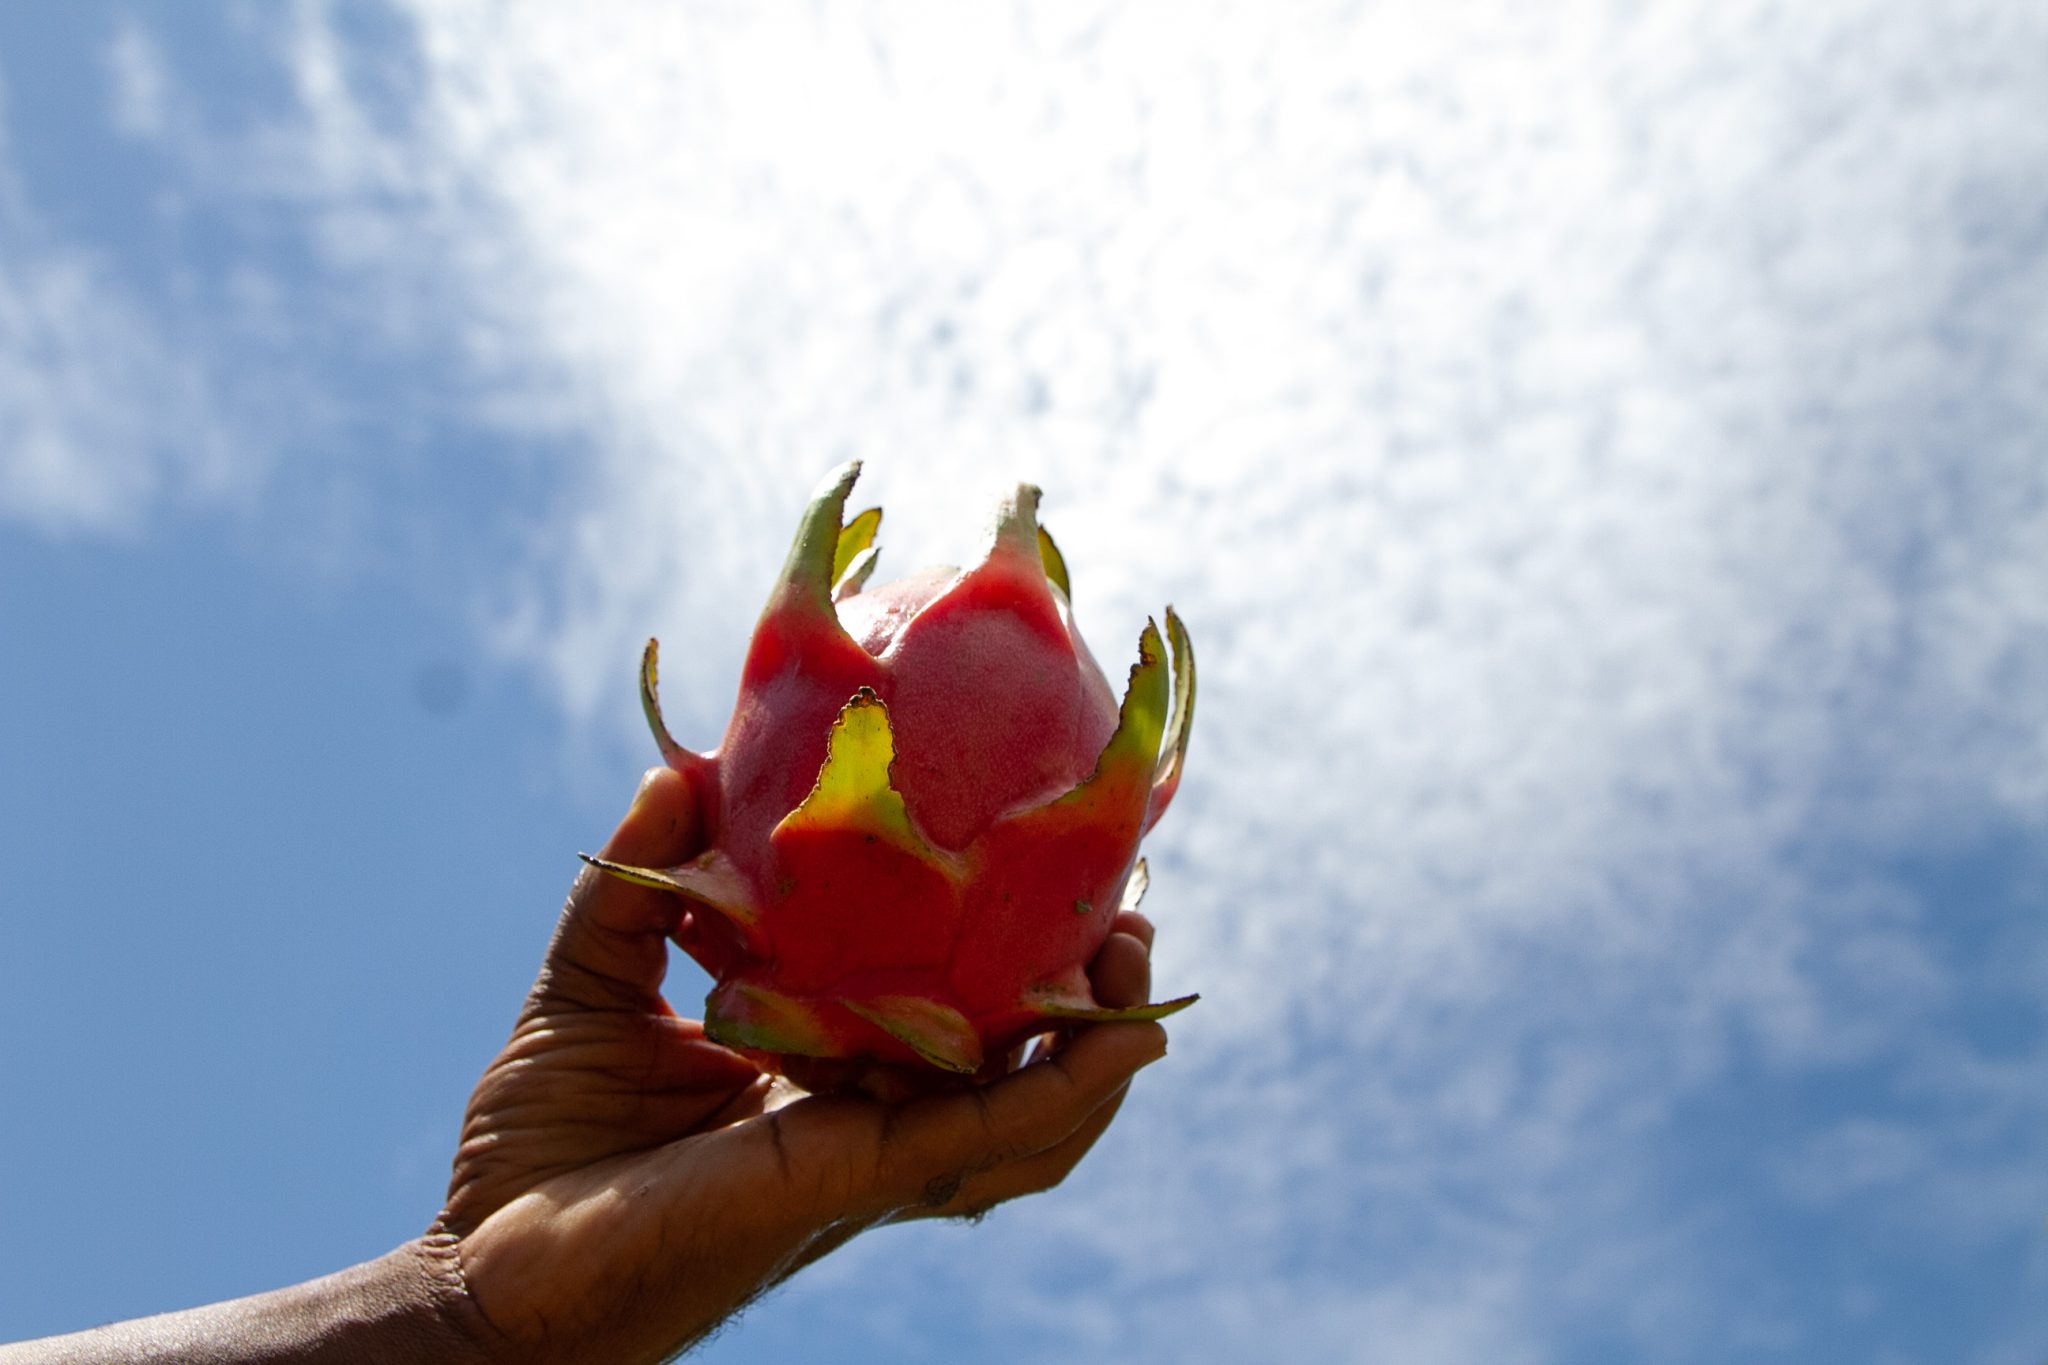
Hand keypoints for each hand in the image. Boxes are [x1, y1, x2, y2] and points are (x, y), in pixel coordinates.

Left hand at [430, 768, 1171, 1363]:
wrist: (495, 1266)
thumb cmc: (540, 1146)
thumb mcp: (591, 984)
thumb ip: (637, 886)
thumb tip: (673, 776)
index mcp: (818, 1072)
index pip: (942, 1008)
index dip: (1008, 950)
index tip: (1053, 871)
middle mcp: (862, 1115)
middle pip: (1011, 1060)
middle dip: (1082, 996)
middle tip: (1124, 920)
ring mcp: (867, 1153)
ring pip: (1026, 1111)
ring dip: (1093, 1041)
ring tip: (1133, 964)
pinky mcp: (852, 1177)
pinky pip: (984, 1135)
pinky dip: (1060, 1092)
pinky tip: (1114, 1043)